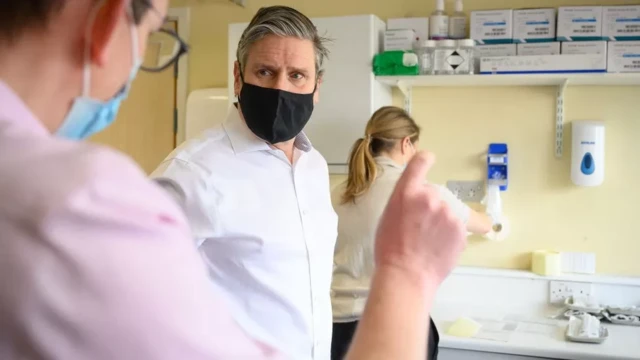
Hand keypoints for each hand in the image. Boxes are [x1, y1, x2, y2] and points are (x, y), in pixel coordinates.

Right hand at [374, 151, 466, 285]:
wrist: (406, 275)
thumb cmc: (389, 249)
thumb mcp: (389, 215)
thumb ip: (406, 201)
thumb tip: (419, 200)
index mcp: (406, 192)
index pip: (420, 162)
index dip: (425, 160)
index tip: (429, 160)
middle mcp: (430, 197)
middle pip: (435, 193)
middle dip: (430, 205)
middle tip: (420, 227)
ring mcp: (448, 213)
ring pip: (448, 210)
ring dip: (442, 221)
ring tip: (429, 241)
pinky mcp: (462, 229)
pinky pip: (458, 227)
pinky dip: (451, 235)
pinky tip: (438, 247)